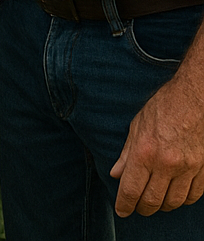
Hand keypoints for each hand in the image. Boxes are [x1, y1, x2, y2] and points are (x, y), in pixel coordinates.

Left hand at [110, 71, 203, 215]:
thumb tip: (116, 174)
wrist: (193, 99)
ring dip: (162, 206)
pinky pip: (193, 196)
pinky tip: (175, 195)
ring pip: (174, 202)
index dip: (124, 204)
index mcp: (145, 152)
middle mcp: (166, 164)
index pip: (131, 189)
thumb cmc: (162, 108)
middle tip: (137, 207)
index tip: (121, 211)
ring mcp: (187, 169)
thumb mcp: (136, 126)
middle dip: (142, 208)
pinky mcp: (202, 170)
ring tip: (154, 202)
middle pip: (152, 200)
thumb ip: (126, 153)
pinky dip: (182, 200)